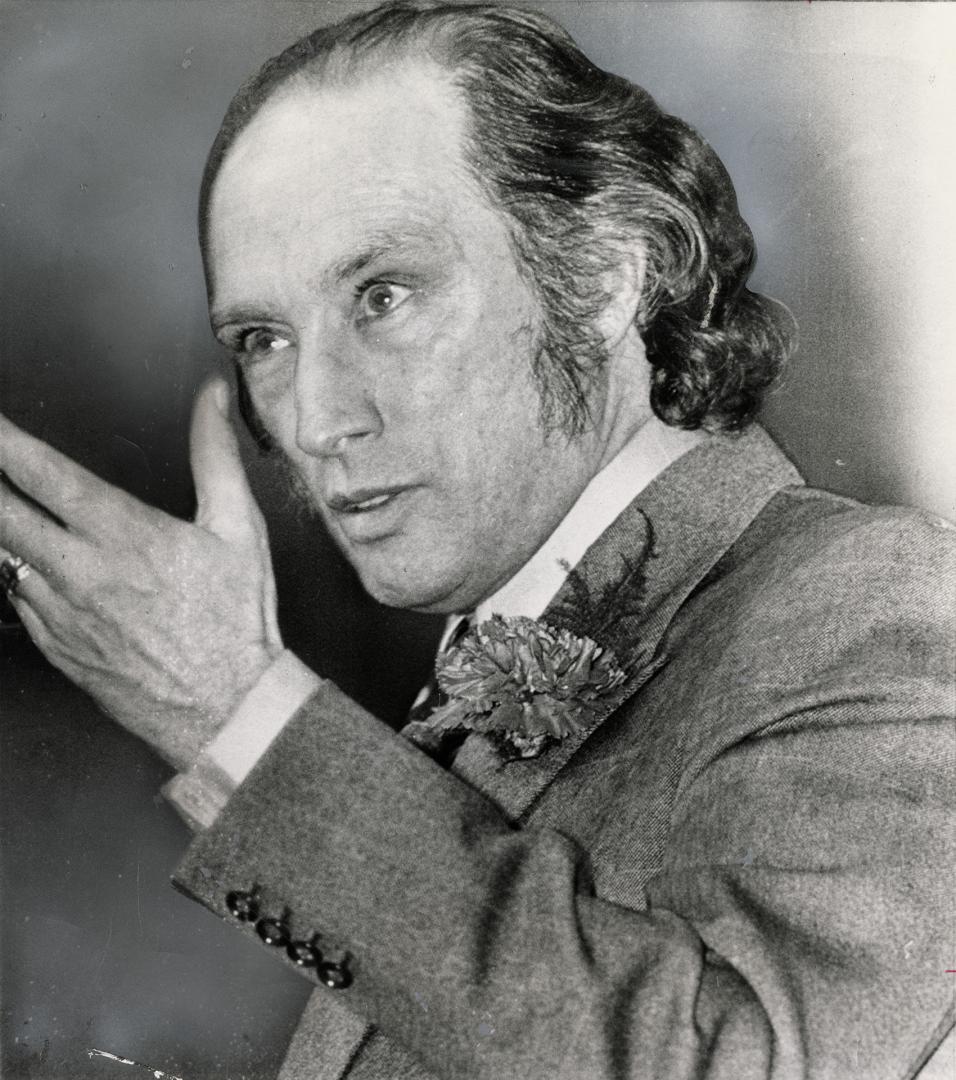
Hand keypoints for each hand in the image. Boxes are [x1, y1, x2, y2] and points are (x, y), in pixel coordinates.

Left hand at [0, 378, 283, 768]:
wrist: (228, 707)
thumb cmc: (236, 620)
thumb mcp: (240, 527)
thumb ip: (216, 455)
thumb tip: (210, 400)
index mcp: (123, 533)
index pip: (42, 472)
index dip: (5, 441)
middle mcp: (80, 570)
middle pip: (1, 513)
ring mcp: (61, 612)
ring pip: (3, 557)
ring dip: (2, 528)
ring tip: (6, 509)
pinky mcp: (56, 647)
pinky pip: (18, 600)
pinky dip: (17, 574)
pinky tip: (30, 565)